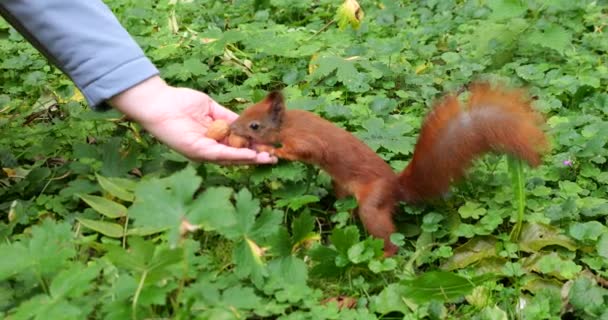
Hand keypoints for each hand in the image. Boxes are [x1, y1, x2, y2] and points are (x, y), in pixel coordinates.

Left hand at [110, 76, 276, 163]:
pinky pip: (220, 154)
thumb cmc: (181, 102)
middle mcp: (209, 149)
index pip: (237, 146)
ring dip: (251, 159)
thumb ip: (228, 117)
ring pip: (231, 159)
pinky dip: (236, 155)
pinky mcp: (197, 151)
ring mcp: (203, 152)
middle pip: (237, 157)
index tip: (270, 146)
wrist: (159, 101)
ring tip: (268, 158)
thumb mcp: (211, 108)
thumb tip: (246, 124)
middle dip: (257, 157)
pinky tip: (251, 154)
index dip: (254, 147)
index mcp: (213, 139)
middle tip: (275, 157)